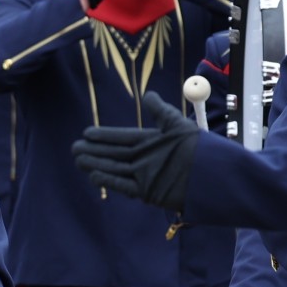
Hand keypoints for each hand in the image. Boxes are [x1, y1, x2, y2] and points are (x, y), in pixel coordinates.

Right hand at [70, 91, 199, 209]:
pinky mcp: (149, 192)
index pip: (122, 138)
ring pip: (115, 169)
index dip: (105, 136)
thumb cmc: (198, 149)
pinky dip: (109, 181)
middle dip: (95, 151)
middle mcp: (146, 159)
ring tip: (78, 160)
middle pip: (115, 154)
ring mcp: (146, 176)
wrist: (213, 177)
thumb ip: (161, 111)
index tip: (86, 132)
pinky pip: (124, 186)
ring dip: (96, 165)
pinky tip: (93, 176)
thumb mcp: (178, 125)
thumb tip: (148, 95)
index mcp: (152, 142)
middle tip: (74, 147)